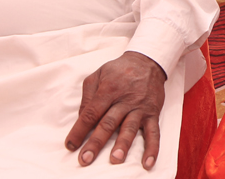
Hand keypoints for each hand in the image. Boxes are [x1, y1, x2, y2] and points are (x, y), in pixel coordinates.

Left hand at [65, 51, 166, 169]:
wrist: (148, 61)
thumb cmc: (120, 70)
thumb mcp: (98, 74)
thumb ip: (88, 95)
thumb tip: (81, 118)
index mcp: (108, 90)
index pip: (91, 113)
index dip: (79, 130)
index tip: (70, 145)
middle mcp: (124, 100)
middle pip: (108, 124)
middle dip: (96, 143)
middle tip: (85, 159)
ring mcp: (140, 108)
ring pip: (130, 128)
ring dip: (122, 145)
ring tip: (115, 159)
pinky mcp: (153, 113)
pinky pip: (154, 132)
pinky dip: (152, 148)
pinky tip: (148, 163)